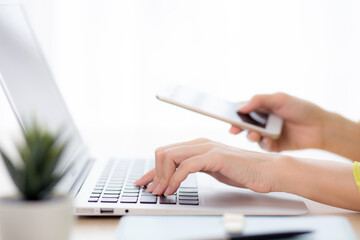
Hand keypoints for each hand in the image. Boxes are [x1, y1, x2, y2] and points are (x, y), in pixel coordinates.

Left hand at [135, 138, 277, 195]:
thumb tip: (176, 176)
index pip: (166, 153)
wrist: (266, 171)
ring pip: (171, 156)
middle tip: (153, 190)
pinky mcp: (215, 156)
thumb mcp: (211, 169)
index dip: (152, 169)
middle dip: (154, 173)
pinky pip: (187, 166)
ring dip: (162, 176)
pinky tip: (173, 189)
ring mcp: (207, 148)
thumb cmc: (241, 171)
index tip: (143, 182)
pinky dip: (175, 179)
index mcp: (197, 145)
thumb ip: (194, 168)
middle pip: (163, 152)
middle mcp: (199, 143)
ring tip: (161, 192)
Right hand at [230, 93, 326, 151]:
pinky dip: (264, 144)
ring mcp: (267, 134)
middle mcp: (262, 121)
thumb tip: (240, 108)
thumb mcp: (279, 99)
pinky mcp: (274, 146)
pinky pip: (263, 146)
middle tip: (233, 130)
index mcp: (262, 108)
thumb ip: (259, 100)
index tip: (225, 116)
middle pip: (243, 125)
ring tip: (254, 135)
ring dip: (250, 136)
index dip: (233, 113)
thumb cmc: (301, 109)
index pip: (242, 109)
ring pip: (251, 137)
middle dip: (237, 127)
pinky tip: (269, 141)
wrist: (320, 127)